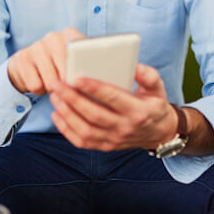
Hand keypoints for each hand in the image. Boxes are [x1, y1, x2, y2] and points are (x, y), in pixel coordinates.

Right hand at [7, 27, 84, 94]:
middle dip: (67, 86)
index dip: (83, 75)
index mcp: (71, 35)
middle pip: (67, 73)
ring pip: (51, 82)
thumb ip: (89, 67)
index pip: (83, 57)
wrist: (28, 66)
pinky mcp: (21, 58)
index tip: (84, 84)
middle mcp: (54, 37)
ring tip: (51, 82)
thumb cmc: (59, 67)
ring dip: (52, 89)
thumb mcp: (75, 63)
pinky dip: (39, 90)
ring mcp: (36, 46)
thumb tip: (102, 78)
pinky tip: (39, 81)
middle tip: (66, 87)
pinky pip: (36, 85)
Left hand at [49, 63, 178, 151]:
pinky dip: (66, 129)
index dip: (94, 88)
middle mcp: (125, 128)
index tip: (77, 77)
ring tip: (55, 96)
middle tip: (57, 84)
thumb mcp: (158, 88)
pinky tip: (57, 114)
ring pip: (85, 130)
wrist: (158, 133)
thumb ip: (148, 75)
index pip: (113, 98)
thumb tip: (134, 66)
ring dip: (66, 113)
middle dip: (72, 99)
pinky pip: (82, 141)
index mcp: (138, 111)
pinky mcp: (105, 146)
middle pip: (94, 114)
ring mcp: (114, 140)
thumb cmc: (154, 105)